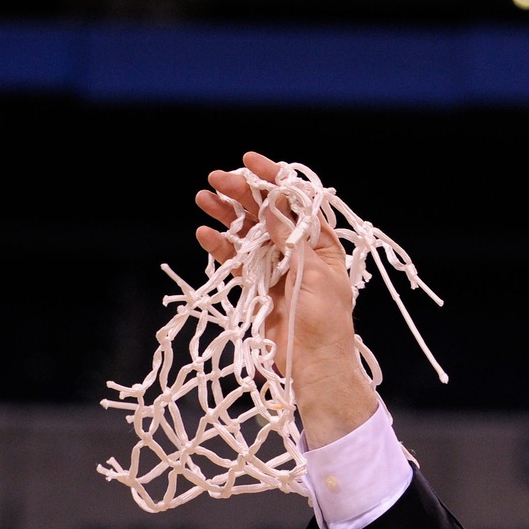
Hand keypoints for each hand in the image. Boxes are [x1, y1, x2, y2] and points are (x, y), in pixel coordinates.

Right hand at [196, 151, 376, 446]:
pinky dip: (221, 246)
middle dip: (243, 194)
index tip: (249, 162)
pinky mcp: (258, 287)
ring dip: (227, 215)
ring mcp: (277, 269)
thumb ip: (291, 240)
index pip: (296, 203)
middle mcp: (299, 252)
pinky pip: (237, 261)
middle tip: (216, 179)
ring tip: (203, 198)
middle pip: (268, 214)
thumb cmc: (325, 324)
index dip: (274, 180)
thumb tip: (274, 205)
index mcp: (321, 245)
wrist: (314, 366)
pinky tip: (205, 232)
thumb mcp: (313, 276)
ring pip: (248, 234)